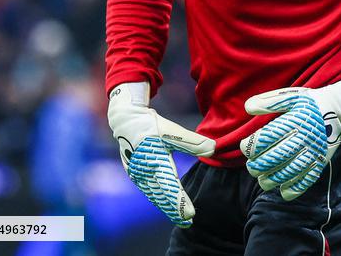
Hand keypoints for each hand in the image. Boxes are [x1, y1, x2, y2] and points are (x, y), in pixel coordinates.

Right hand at [107, 82, 215, 226]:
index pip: (171, 187)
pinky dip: (157, 198)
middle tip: (188, 221)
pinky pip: (148, 190)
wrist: (126, 120)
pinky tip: (164, 204)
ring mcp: (137, 173)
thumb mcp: (173, 131)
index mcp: (156, 161)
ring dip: (166, 207)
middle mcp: (145, 171)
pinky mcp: (134, 173)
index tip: (191, 214)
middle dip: (175, 210)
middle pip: (162, 196)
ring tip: (179, 217)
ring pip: (154, 195)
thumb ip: (193, 142)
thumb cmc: (152, 125)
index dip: (180, 202)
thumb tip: (213, 149)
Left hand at [239, 72, 340, 199]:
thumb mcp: (290, 96)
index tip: (245, 148)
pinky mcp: (321, 161)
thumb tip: (247, 108)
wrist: (338, 110)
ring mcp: (314, 151)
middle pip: (276, 157)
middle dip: (259, 166)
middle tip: (252, 167)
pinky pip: (308, 179)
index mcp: (295, 120)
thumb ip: (268, 102)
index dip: (252, 146)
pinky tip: (283, 191)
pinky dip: (294, 189)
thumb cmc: (309, 104)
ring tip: (263, 180)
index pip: (267, 137)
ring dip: (272, 180)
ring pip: (290, 171)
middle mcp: (304, 137)